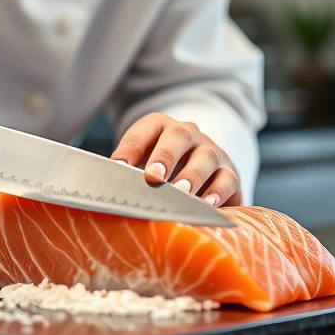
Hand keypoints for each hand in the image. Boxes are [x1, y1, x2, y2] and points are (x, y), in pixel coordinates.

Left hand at [110, 114, 239, 206]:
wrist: (203, 172)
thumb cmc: (161, 172)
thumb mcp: (142, 166)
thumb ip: (125, 175)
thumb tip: (104, 192)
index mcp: (160, 128)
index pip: (145, 129)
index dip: (131, 147)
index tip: (119, 167)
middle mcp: (188, 135)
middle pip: (178, 137)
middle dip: (165, 156)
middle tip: (153, 177)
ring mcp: (212, 152)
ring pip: (206, 157)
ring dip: (192, 177)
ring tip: (181, 194)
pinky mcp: (230, 173)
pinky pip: (227, 180)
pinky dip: (218, 193)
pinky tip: (207, 206)